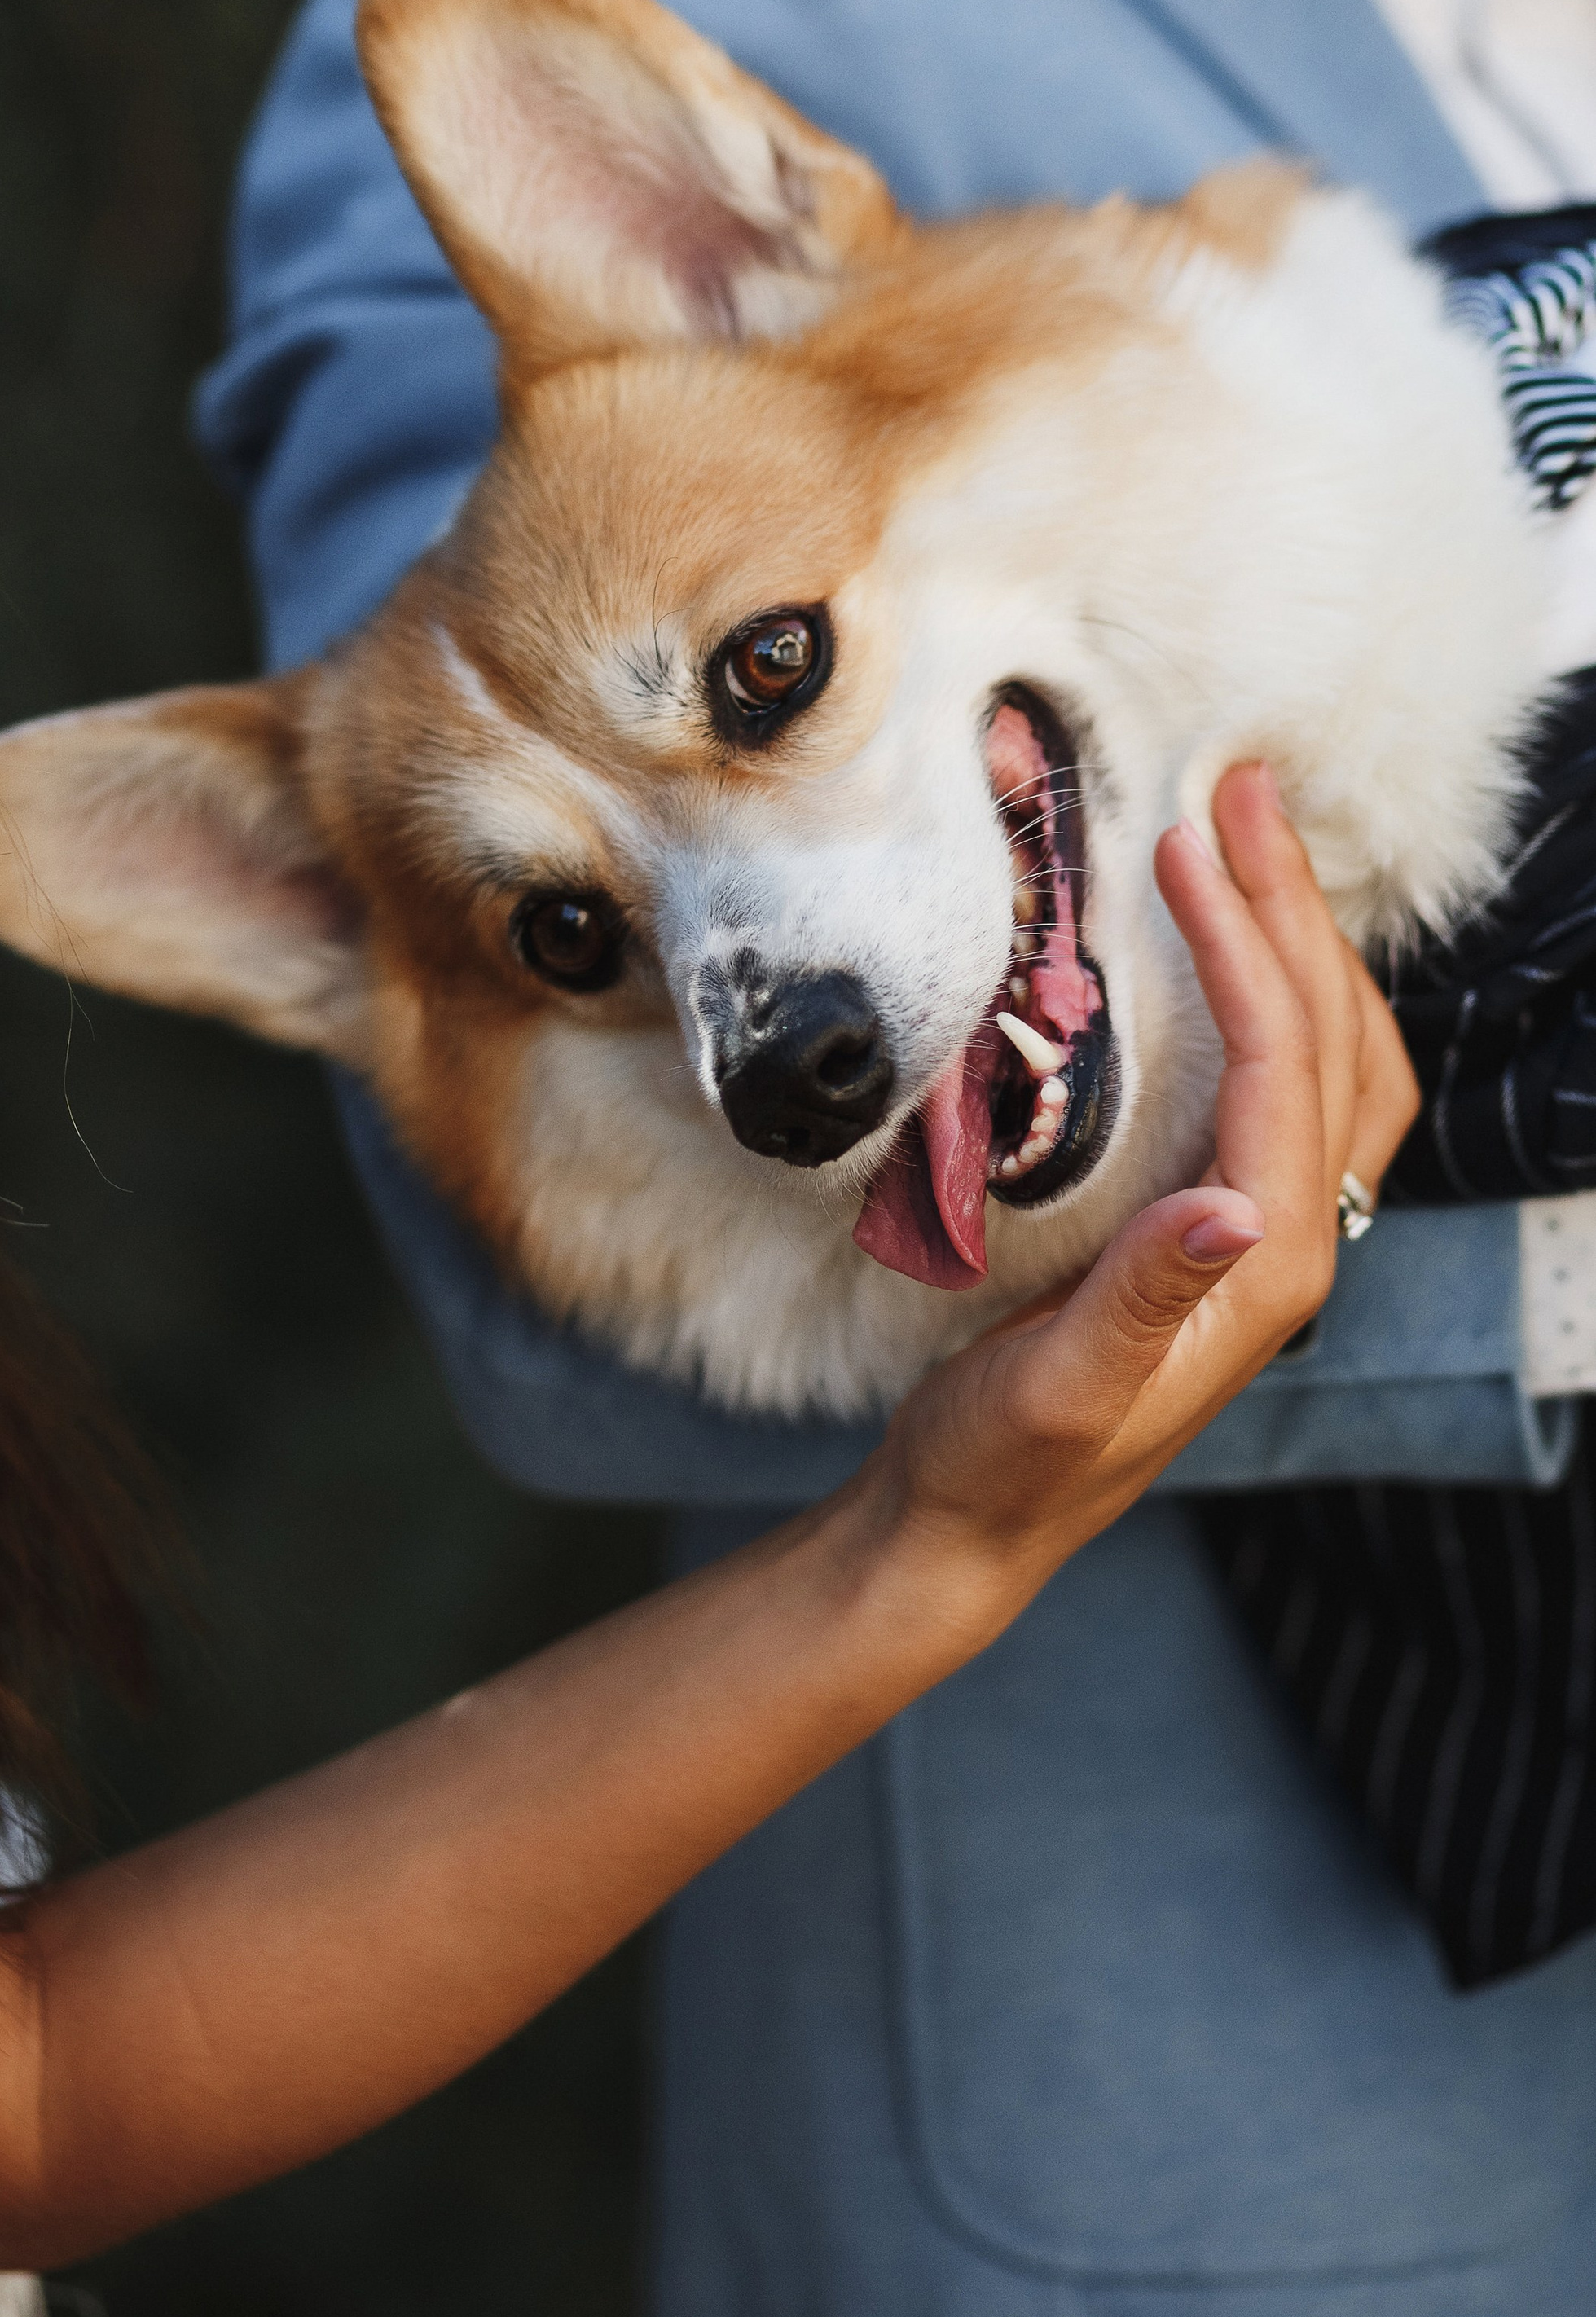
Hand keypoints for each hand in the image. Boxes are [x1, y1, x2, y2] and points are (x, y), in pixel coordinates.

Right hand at [857, 762, 1417, 1665]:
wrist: (977, 1525)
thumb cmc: (1005, 1459)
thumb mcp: (1062, 1388)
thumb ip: (1147, 1299)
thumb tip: (1234, 1205)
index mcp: (1265, 1264)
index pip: (1285, 1059)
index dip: (1245, 939)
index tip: (1184, 840)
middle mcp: (1290, 1241)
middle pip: (1337, 1037)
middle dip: (1295, 905)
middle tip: (1238, 791)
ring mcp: (1267, 1235)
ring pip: (1340, 1058)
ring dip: (1306, 942)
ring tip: (1245, 845)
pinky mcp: (1229, 1232)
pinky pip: (1301, 1088)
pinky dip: (1288, 999)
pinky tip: (1236, 959)